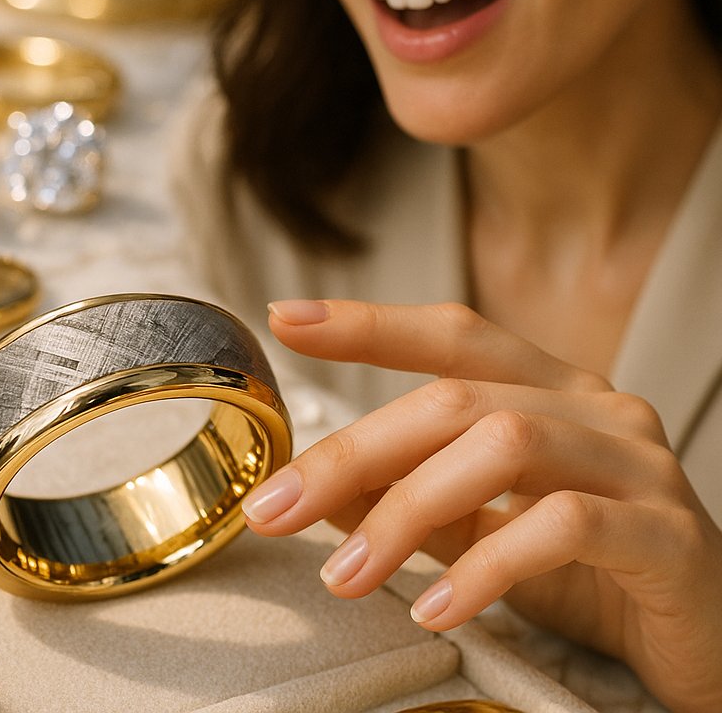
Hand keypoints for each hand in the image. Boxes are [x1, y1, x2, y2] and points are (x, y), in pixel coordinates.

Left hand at [242, 299, 721, 712]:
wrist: (705, 641)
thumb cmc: (590, 574)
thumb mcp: (479, 528)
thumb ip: (407, 498)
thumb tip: (317, 486)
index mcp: (549, 388)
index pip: (451, 333)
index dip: (369, 323)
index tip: (287, 319)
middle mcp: (594, 407)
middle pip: (455, 398)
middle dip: (354, 452)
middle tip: (279, 506)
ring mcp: (636, 462)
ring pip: (503, 446)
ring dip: (406, 510)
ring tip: (347, 573)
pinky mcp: (667, 532)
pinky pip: (564, 527)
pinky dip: (486, 564)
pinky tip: (438, 605)